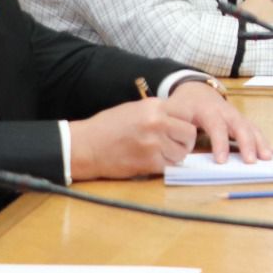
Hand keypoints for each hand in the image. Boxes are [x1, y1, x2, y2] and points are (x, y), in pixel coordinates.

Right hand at [68, 99, 197, 180]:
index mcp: (155, 106)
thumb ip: (159, 113)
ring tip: (157, 154)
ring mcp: (154, 142)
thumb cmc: (107, 127)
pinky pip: (168, 166)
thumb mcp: (135, 109)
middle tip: (172, 146)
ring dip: (173, 156)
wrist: (83, 146)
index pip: (187, 115)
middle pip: (189, 134)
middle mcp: (158, 122)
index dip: (184, 125)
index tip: (178, 131)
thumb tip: (181, 122)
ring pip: (182, 153)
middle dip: (184, 142)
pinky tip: (149, 162)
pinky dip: (162, 167)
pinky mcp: (149, 162)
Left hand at [165, 81, 272, 164]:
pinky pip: (254, 129)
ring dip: (260, 142)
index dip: (220, 143)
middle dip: (247, 144)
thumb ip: (175, 126)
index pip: (217, 126)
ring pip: (251, 127)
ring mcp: (236, 115)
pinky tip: (271, 152)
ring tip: (268, 157)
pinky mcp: (241, 120)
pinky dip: (263, 141)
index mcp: (208, 110)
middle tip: (251, 161)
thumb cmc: (183, 105)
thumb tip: (177, 146)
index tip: (221, 161)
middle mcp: (226, 111)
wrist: (196, 91)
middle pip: (240, 126)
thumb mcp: (174, 112)